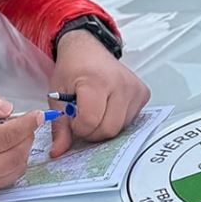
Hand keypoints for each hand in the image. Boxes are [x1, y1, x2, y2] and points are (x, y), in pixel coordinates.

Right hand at [0, 88, 41, 195]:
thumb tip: (8, 109)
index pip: (6, 136)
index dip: (26, 124)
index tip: (37, 115)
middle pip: (16, 155)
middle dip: (27, 137)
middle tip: (27, 124)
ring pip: (16, 169)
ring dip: (24, 150)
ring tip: (17, 136)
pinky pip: (8, 179)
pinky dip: (16, 163)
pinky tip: (9, 150)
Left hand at [49, 30, 149, 157]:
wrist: (87, 48)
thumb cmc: (72, 68)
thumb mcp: (57, 94)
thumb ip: (59, 125)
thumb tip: (58, 153)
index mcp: (96, 81)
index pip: (90, 122)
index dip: (78, 127)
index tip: (72, 119)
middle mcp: (120, 84)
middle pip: (109, 129)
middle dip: (92, 131)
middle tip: (82, 119)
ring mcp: (135, 89)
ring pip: (121, 128)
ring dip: (105, 126)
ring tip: (95, 109)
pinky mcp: (143, 93)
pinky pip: (131, 121)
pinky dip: (117, 120)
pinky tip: (108, 106)